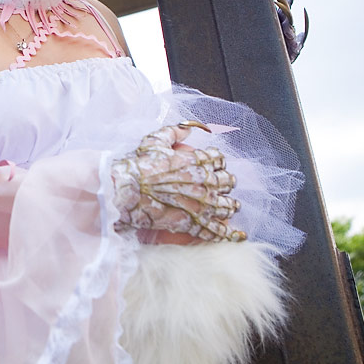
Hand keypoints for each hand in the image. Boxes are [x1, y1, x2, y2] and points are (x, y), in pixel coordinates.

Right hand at [109, 122, 245, 241]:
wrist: (127, 191)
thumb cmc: (139, 166)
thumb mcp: (155, 141)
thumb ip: (174, 131)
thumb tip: (188, 128)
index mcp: (197, 161)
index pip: (218, 159)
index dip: (218, 161)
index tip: (215, 164)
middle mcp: (204, 182)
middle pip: (226, 182)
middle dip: (226, 182)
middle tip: (225, 185)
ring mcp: (201, 204)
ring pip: (226, 206)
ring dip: (230, 206)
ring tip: (232, 207)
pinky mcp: (193, 223)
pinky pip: (215, 230)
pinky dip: (228, 234)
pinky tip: (236, 235)